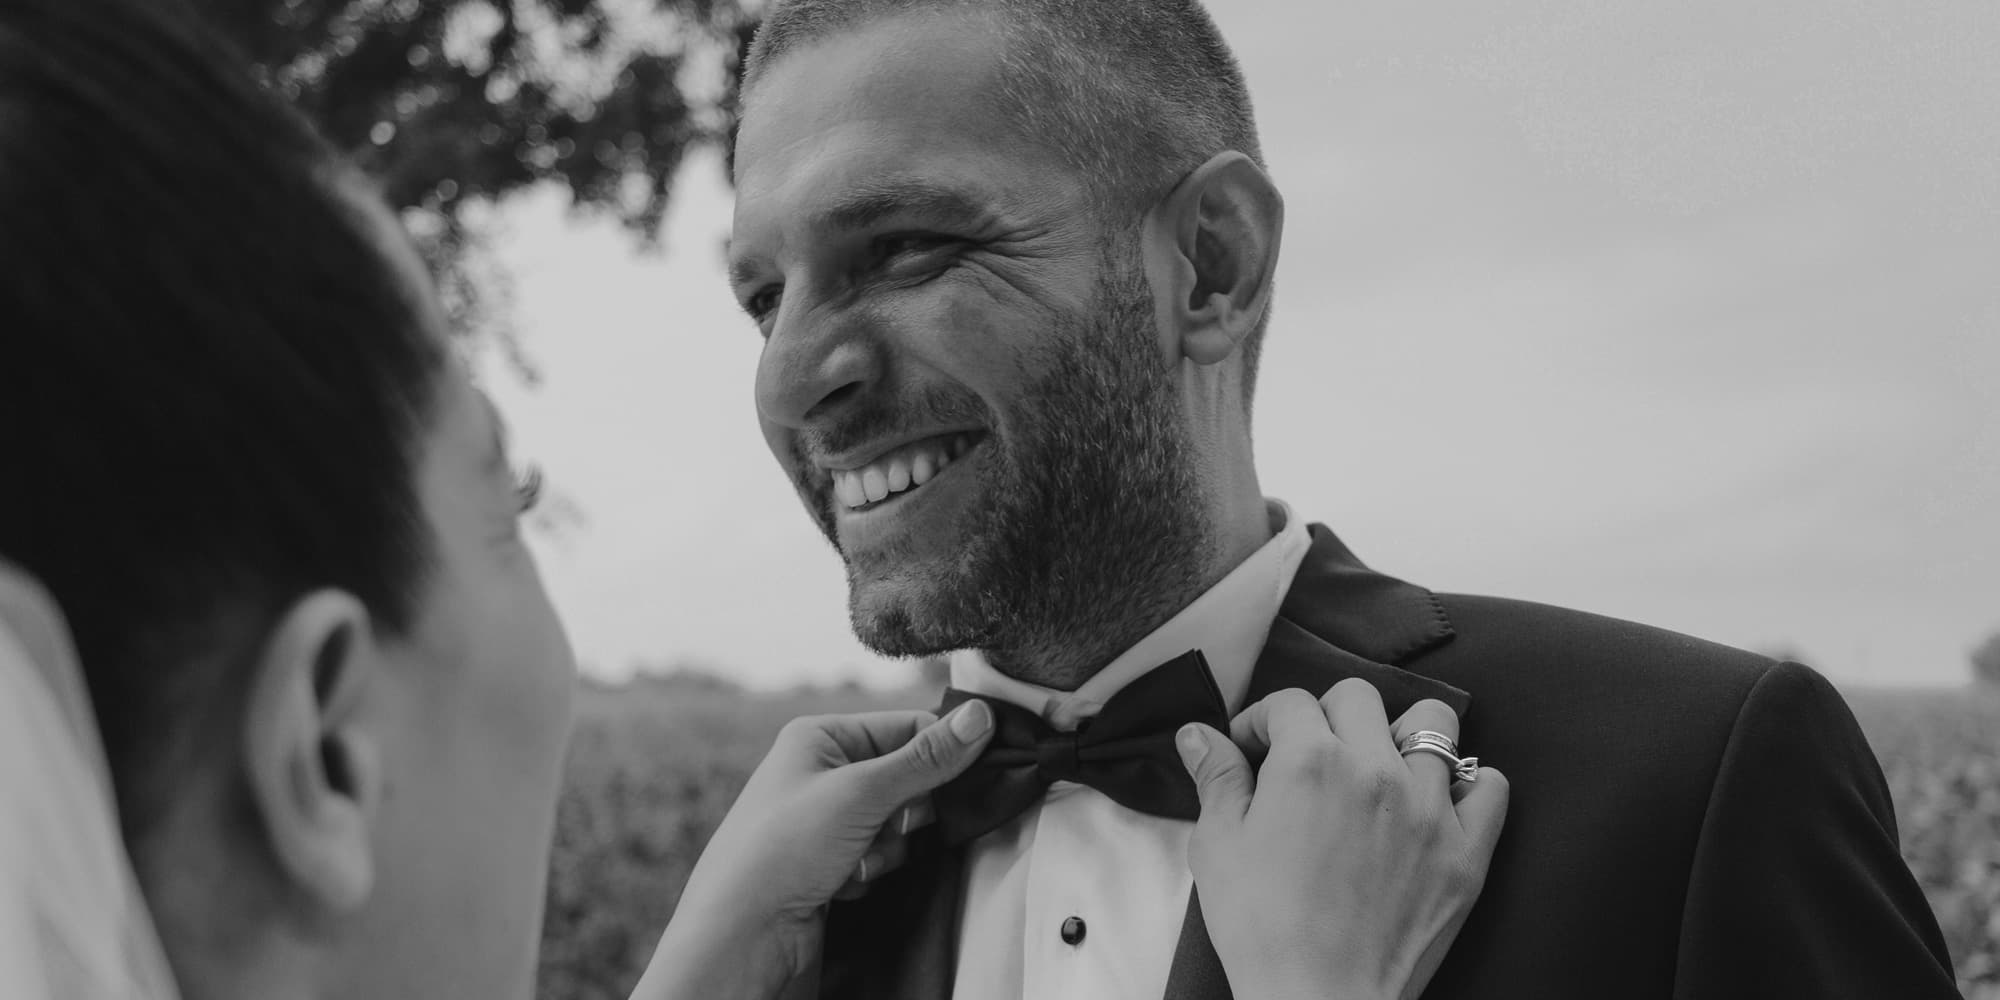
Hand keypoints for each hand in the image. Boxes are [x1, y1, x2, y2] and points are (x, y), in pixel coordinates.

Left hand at [633, 699, 994, 999]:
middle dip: (905, 813)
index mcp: (820, 736)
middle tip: (884, 828)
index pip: (907, 728)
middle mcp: (821, 771)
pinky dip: (871, 871)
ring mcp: (825, 819)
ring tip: (851, 863)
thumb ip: (927, 758)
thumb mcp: (862, 793)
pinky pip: (880, 855)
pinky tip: (841, 883)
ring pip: (898, 823)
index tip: (969, 777)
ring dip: (887, 848)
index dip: (939, 755)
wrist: (739, 935)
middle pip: (907, 778)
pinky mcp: (830, 860)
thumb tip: (982, 717)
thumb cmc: (783, 850)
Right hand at [1175, 679, 1509, 999]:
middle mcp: (1375, 770)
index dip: (1262, 722)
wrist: (1319, 999)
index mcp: (1310, 762)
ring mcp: (1428, 808)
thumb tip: (1198, 734)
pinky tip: (1439, 801)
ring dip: (1399, 734)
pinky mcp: (1466, 851)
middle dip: (1326, 715)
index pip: (1288, 702)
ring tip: (1379, 766)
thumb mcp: (1218, 846)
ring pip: (1432, 722)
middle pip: (1358, 697)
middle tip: (1309, 756)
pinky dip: (1470, 783)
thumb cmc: (1262, 928)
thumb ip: (1217, 778)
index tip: (1253, 752)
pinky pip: (1489, 785)